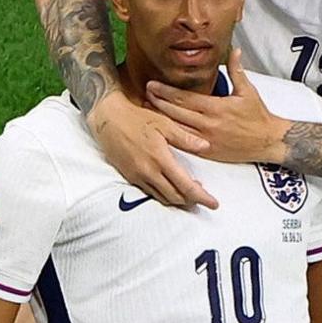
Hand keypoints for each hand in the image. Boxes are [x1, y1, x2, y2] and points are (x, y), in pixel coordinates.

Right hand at [89, 88, 217, 208]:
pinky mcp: (130, 177)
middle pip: (176, 197)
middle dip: (192, 201)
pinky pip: (150, 193)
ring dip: (178, 200)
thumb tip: (206, 147)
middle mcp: (149, 173)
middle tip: (204, 199)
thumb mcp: (164, 124)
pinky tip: (171, 189)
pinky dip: (164, 195)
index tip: (214, 204)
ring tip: (190, 195)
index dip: (201, 197)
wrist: (108, 120)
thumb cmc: (137, 118)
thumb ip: (185, 138)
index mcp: (161, 160)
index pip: (186, 186)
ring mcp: (138, 177)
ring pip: (163, 198)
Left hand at [146, 48, 290, 165]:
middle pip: (176, 112)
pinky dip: (171, 137)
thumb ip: (236, 70)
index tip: (152, 85)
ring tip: (146, 110)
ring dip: (160, 119)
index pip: (184, 98)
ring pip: (177, 129)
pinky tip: (160, 132)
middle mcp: (208, 124)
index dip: (166, 91)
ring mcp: (206, 140)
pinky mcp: (208, 152)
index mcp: (215, 107)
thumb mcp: (248, 91)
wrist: (269, 141)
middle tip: (143, 94)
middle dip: (158, 102)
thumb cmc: (258, 116)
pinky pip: (185, 144)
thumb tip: (233, 50)